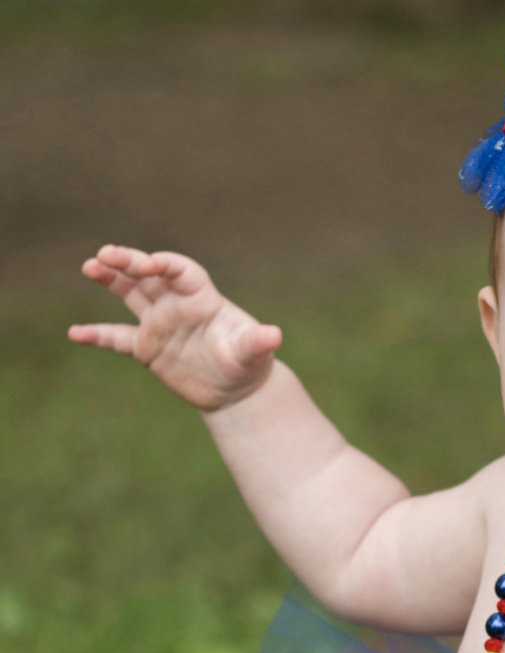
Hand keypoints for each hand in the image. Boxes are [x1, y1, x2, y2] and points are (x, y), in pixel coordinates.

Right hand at [72, 245, 282, 410]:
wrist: (236, 391)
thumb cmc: (249, 365)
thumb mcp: (254, 354)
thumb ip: (258, 342)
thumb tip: (274, 336)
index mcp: (202, 299)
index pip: (181, 271)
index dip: (165, 264)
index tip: (149, 265)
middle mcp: (177, 305)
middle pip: (149, 276)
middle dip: (128, 263)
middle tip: (104, 254)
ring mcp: (160, 324)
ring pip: (130, 295)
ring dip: (110, 280)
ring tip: (89, 267)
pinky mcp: (148, 348)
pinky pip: (118, 337)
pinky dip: (98, 335)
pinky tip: (75, 333)